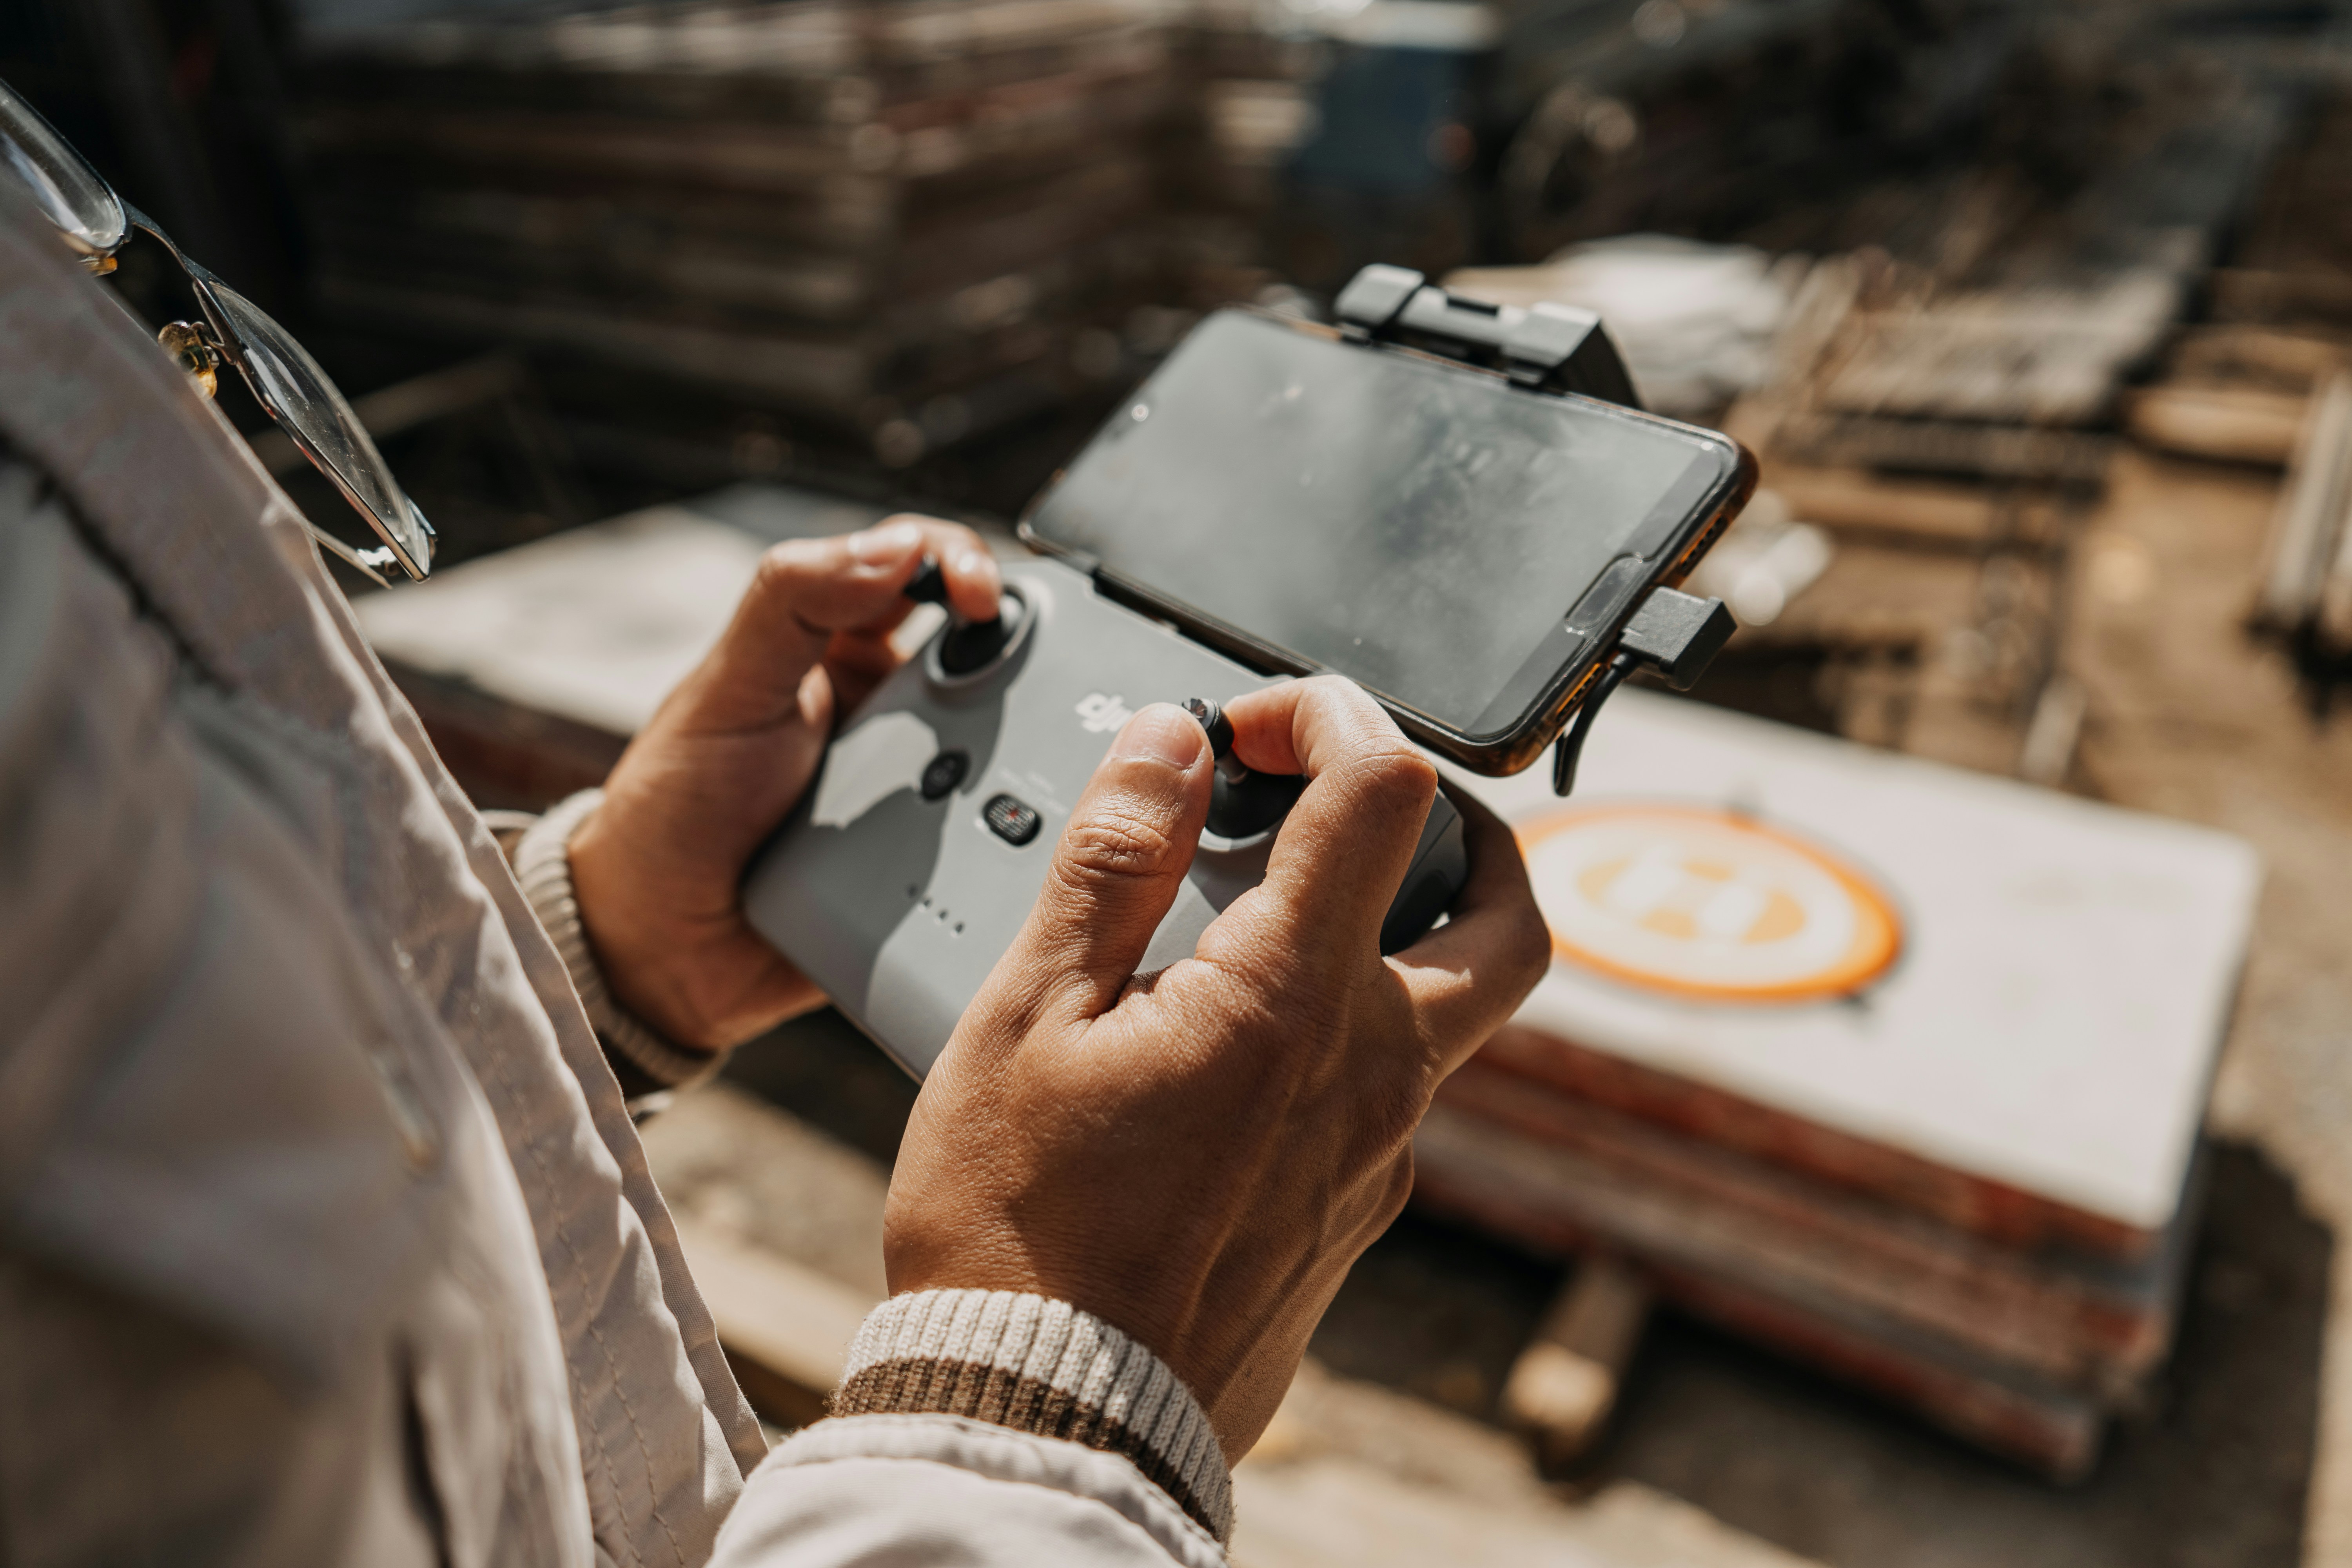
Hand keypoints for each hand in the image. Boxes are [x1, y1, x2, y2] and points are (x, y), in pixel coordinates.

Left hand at [568, 516, 999, 1052]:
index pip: (920, 569)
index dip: (960, 564)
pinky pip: (997, 833)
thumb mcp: (727, 689)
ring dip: (1025, 749)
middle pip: (989, 652)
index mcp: (838, 647)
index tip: (979, 597)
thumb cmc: (675, 808)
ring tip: (1028, 765)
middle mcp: (888, 709)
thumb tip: (894, 546)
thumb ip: (796, 601)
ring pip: (1008, 744)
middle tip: (1038, 677)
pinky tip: (1022, 836)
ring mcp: (918, 786)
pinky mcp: (934, 860)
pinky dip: (1017, 830)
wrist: (662, 950)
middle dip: (1023, 656)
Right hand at [883, 676, 1549, 1457]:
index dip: (1330, 714)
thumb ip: (1111, 865)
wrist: (1042, 1419)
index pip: (1383, 791)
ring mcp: (1379, 1158)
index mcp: (1293, 1005)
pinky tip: (1230, 1041)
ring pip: (1449, 1012)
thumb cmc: (1016, 1231)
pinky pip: (1386, 1095)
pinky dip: (1341, 1032)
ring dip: (1392, 936)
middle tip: (1369, 803)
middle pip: (1505, 917)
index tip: (1255, 722)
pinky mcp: (1354, 1218)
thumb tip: (1171, 746)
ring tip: (1272, 916)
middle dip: (1464, 831)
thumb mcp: (1027, 1018)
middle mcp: (1373, 1078)